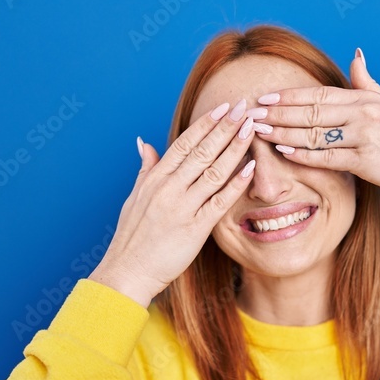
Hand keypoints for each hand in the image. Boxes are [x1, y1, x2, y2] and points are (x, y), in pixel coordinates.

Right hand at [90, 100, 257, 307]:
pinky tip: (251, 168)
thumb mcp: (134, 197)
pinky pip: (219, 201)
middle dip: (225, 127)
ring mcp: (182, 207)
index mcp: (155, 179)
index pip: (184, 143)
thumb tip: (143, 143)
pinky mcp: (194, 228)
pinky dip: (236, 184)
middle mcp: (168, 188)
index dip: (205, 124)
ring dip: (234, 148)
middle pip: (201, 151)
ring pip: (213, 171)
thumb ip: (145, 169)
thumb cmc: (132, 237)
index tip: (223, 108)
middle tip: (245, 108)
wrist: (128, 271)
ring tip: (251, 130)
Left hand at [251, 50, 379, 200]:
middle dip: (278, 112)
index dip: (290, 96)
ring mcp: (364, 136)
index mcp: (365, 99)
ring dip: (284, 132)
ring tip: (260, 132)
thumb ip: (366, 83)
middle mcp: (362, 114)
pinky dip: (303, 154)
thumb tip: (355, 55)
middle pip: (311, 111)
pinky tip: (283, 151)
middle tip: (252, 113)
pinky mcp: (366, 161)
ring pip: (315, 133)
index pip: (319, 94)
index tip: (265, 98)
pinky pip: (328, 157)